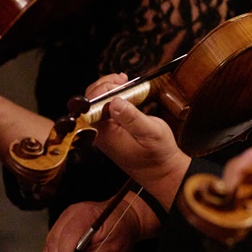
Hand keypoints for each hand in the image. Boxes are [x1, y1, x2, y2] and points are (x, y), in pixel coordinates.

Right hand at [36, 193, 153, 251]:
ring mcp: (63, 221)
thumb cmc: (123, 230)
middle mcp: (70, 215)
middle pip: (54, 241)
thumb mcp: (115, 246)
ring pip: (48, 246)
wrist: (125, 217)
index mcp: (85, 214)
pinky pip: (49, 247)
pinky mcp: (61, 229)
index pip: (69, 234)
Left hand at [85, 76, 189, 206]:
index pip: (92, 103)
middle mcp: (99, 132)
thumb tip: (115, 101)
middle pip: (91, 101)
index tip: (123, 83)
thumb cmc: (158, 155)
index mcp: (105, 133)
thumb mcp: (151, 133)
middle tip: (124, 79)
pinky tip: (124, 91)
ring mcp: (103, 131)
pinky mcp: (110, 130)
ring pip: (97, 103)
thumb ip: (132, 117)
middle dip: (106, 85)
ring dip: (109, 89)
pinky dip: (113, 97)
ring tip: (124, 82)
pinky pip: (105, 109)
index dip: (105, 88)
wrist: (161, 172)